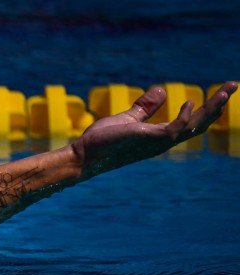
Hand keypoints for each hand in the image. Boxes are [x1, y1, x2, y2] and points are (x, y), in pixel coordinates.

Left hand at [71, 82, 236, 176]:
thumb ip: (145, 107)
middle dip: (218, 105)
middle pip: (199, 123)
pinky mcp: (148, 140)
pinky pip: (174, 129)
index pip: (192, 121)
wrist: (83, 156)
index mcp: (161, 136)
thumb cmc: (102, 141)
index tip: (223, 91)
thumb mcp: (128, 119)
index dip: (209, 107)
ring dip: (211, 108)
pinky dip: (184, 116)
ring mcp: (157, 143)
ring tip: (226, 90)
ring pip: (193, 125)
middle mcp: (163, 142)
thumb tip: (163, 91)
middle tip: (233, 85)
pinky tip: (189, 101)